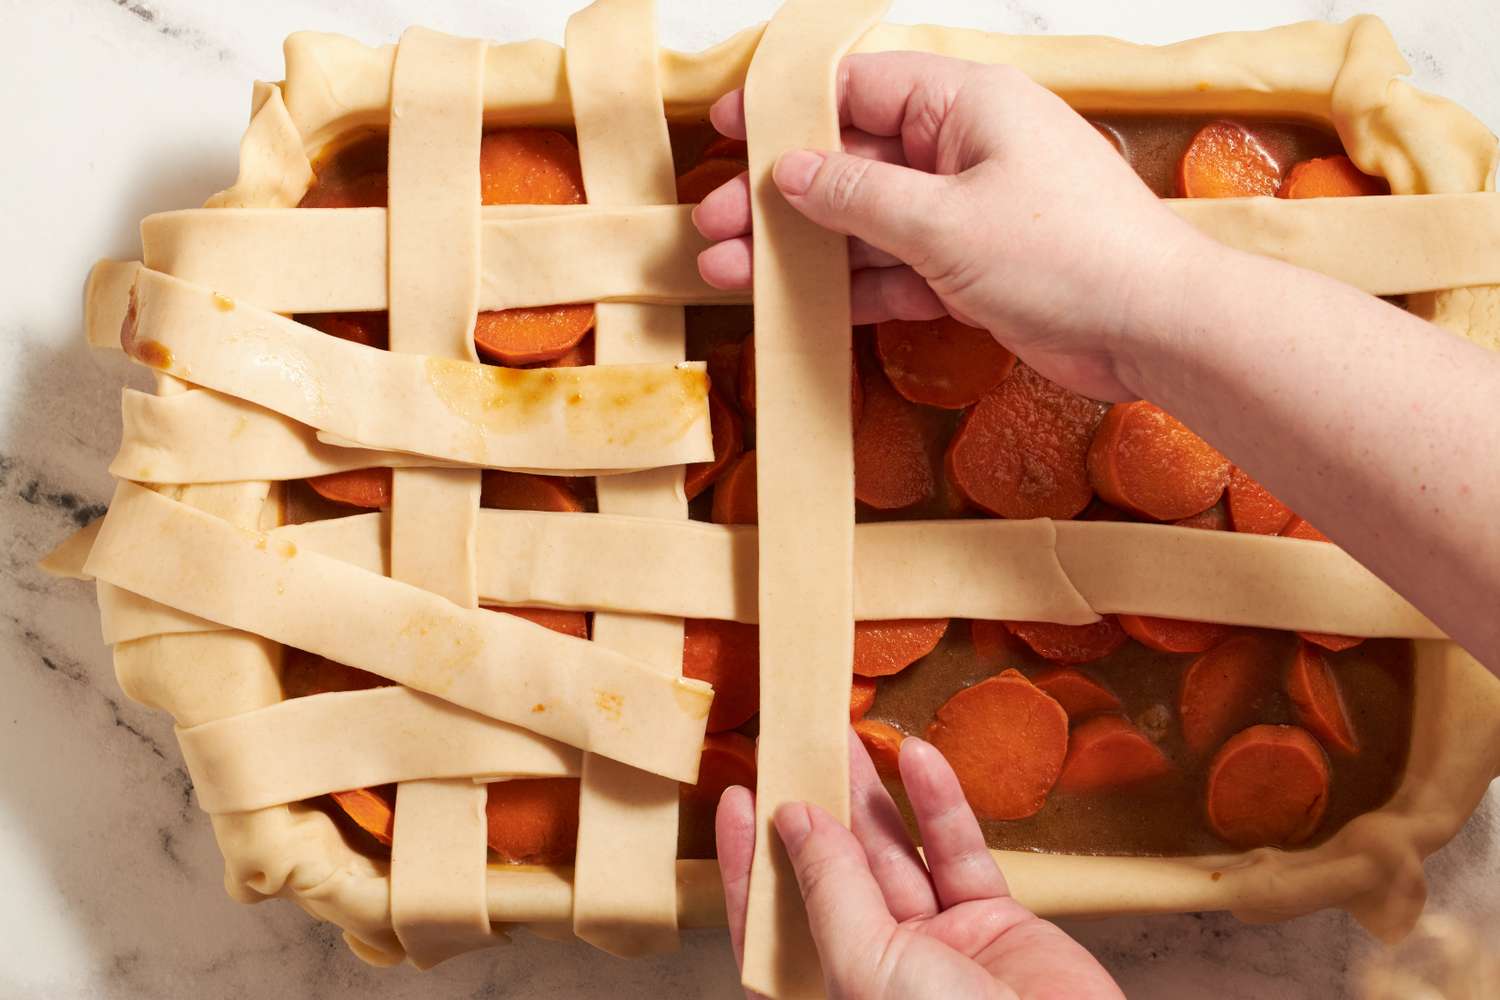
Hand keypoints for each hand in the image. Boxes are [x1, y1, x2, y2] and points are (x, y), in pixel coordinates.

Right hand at [692, 51, 1217, 400]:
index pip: (857, 87)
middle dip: (778, 197)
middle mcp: (963, 150)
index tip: (728, 128)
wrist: (1154, 330)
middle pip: (849, 162)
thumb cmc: (1074, 255)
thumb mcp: (945, 221)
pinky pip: (894, 270)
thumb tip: (793, 173)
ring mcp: (966, 212)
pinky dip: (849, 288)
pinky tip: (796, 306)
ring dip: (802, 251)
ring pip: (864, 223)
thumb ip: (859, 196)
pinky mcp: (971, 269)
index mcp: (966, 105)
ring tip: (732, 274)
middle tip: (714, 225)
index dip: (786, 109)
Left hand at [715, 729, 1122, 998]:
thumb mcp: (866, 964)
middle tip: (798, 748)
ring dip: (873, 794)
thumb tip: (796, 823)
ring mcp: (938, 944)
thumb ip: (832, 888)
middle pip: (834, 875)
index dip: (750, 861)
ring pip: (894, 854)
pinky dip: (942, 807)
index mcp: (831, 989)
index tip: (739, 800)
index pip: (770, 921)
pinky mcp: (996, 923)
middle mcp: (879, 967)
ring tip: (850, 737)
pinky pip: (959, 854)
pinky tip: (921, 761)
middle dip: (816, 809)